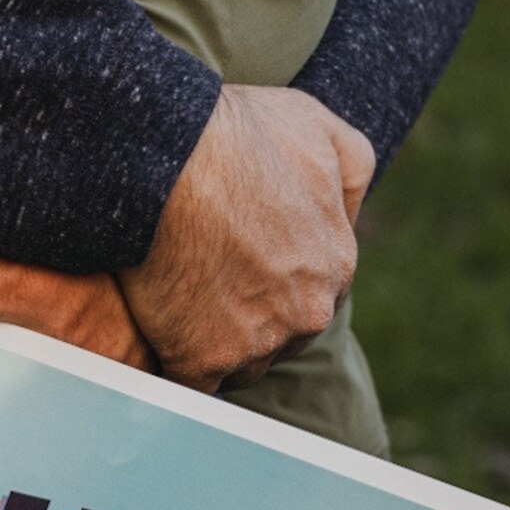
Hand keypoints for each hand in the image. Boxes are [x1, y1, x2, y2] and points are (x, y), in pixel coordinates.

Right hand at [121, 85, 373, 392]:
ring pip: (239, 360)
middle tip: (206, 277)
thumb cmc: (236, 134)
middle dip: (251, 313)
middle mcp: (306, 313)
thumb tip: (352, 211)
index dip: (275, 274)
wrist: (165, 155)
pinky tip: (158, 332)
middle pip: (281, 331)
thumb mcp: (318, 128)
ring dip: (215, 341)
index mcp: (335, 264)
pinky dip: (175, 362)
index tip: (240, 256)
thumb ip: (351, 173)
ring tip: (177, 299)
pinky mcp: (202, 362)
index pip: (313, 289)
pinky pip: (191, 382)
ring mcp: (256, 343)